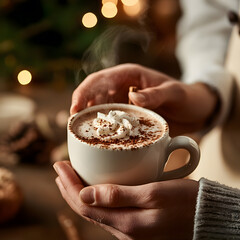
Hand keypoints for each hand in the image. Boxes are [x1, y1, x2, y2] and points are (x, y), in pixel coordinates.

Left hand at [54, 161, 198, 239]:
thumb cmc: (185, 202)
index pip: (85, 203)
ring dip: (80, 192)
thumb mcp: (153, 195)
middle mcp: (124, 229)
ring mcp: (130, 227)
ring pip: (95, 210)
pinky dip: (95, 197)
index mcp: (126, 222)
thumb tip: (86, 194)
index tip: (60, 165)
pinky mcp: (136, 222)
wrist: (206, 217)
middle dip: (69, 188)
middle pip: (87, 208)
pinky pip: (107, 210)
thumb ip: (119, 196)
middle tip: (60, 169)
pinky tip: (94, 189)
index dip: (69, 184)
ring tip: (71, 178)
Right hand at [70, 64, 217, 135]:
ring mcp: (123, 103)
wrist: (193, 110)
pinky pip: (110, 121)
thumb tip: (133, 96)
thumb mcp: (174, 93)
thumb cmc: (186, 98)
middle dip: (80, 107)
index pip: (100, 80)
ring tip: (81, 132)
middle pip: (93, 94)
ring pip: (98, 108)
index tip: (75, 108)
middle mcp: (122, 88)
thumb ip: (155, 95)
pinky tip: (98, 138)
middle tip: (73, 124)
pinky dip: (102, 128)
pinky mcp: (126, 117)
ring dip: (89, 118)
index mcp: (129, 75)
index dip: (84, 92)